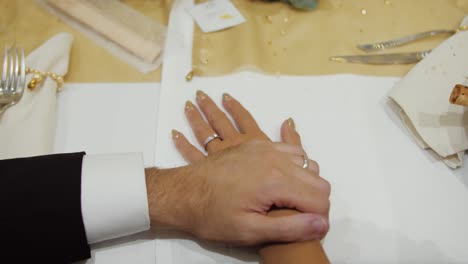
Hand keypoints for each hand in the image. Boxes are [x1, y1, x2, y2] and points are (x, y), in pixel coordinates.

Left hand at [146, 91, 329, 244]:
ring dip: (304, 181)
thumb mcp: (249, 231)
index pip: (320, 199)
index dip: (317, 220)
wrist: (182, 193)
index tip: (305, 230)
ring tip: (289, 201)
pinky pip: (287, 148)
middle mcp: (275, 159)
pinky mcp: (255, 145)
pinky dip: (293, 162)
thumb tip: (321, 224)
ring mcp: (265, 149)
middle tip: (296, 219)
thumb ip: (289, 228)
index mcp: (276, 182)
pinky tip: (283, 176)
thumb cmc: (211, 215)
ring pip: (306, 161)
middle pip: (317, 179)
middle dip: (314, 201)